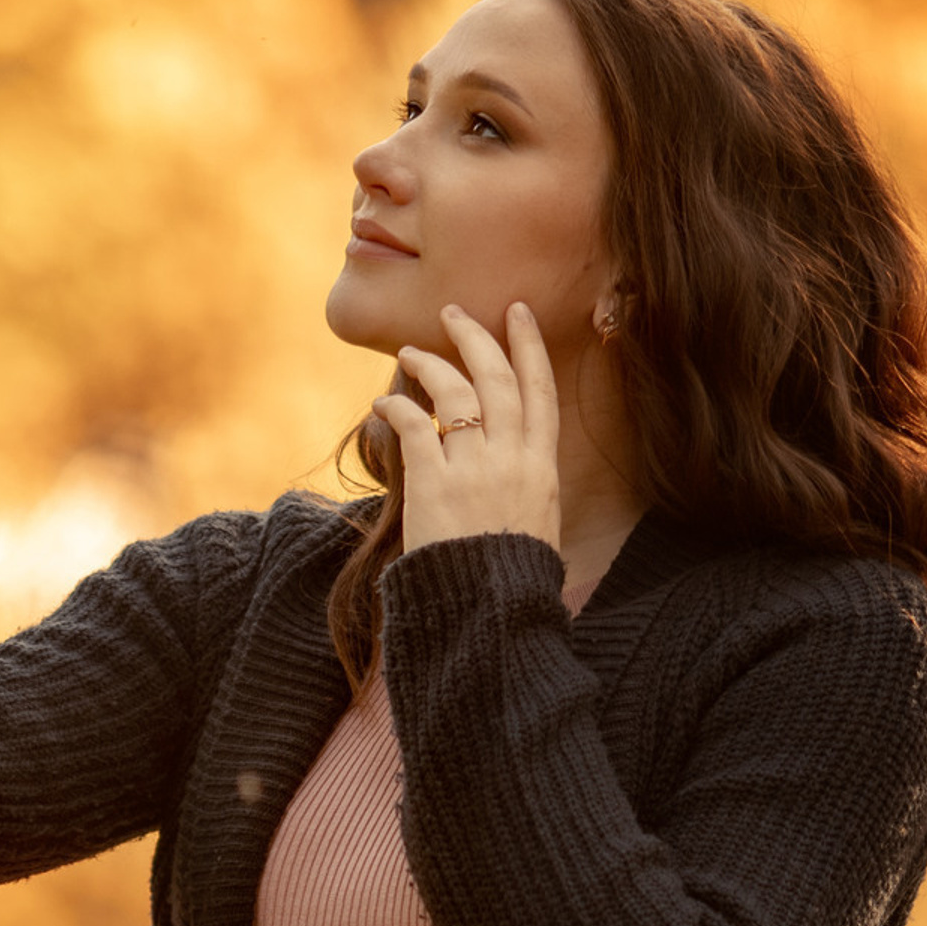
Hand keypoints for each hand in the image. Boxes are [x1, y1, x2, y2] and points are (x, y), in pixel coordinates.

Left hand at [368, 302, 561, 557]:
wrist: (490, 612)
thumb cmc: (509, 578)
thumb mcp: (538, 524)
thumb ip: (527, 486)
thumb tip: (517, 467)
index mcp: (544, 468)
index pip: (540, 392)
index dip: (528, 348)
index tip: (518, 314)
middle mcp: (513, 460)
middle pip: (497, 379)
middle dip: (475, 338)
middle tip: (454, 313)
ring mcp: (474, 470)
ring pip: (456, 393)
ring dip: (431, 365)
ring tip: (412, 353)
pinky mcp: (435, 485)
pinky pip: (414, 427)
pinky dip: (396, 408)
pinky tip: (383, 404)